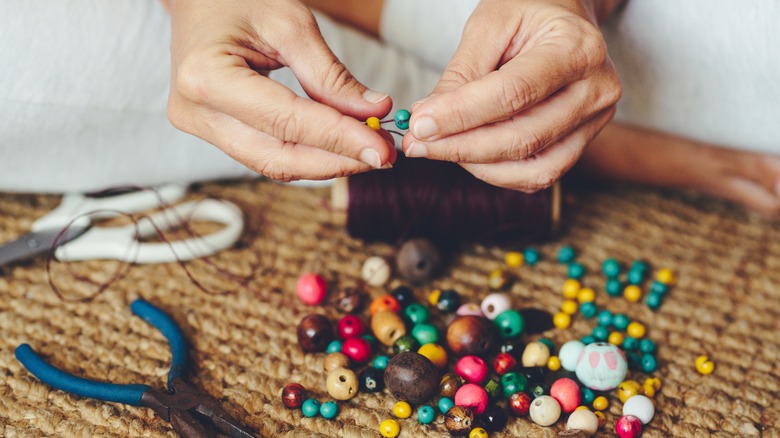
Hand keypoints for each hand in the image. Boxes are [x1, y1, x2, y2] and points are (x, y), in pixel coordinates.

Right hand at [165, 0, 394, 181]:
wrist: (199, 2)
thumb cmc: (240, 0)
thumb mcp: (290, 24)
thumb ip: (331, 75)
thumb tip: (375, 112)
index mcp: (208, 77)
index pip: (286, 122)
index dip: (339, 139)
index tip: (382, 149)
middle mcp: (196, 112)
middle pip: (277, 156)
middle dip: (335, 160)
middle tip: (382, 156)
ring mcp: (200, 126)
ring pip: (272, 163)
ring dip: (325, 162)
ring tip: (367, 152)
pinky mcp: (212, 132)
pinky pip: (265, 154)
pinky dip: (306, 154)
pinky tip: (339, 148)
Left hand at [401, 0, 621, 191]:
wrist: (565, 20)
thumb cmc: (528, 14)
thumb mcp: (489, 25)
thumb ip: (461, 74)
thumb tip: (426, 122)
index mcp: (577, 48)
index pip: (513, 93)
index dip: (461, 114)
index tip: (419, 125)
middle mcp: (596, 89)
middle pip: (523, 137)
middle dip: (461, 147)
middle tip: (417, 144)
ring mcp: (595, 121)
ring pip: (531, 167)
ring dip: (477, 165)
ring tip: (439, 148)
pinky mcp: (582, 143)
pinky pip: (538, 175)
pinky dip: (497, 173)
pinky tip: (468, 156)